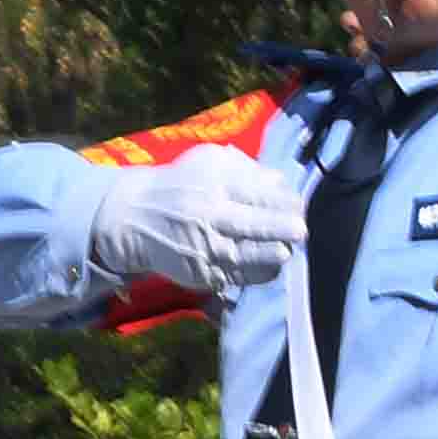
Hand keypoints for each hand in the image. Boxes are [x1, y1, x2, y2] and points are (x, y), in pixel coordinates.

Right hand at [89, 144, 305, 292]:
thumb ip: (247, 168)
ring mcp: (207, 249)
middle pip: (257, 226)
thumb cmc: (183, 183)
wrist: (137, 217)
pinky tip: (271, 264)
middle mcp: (211, 217)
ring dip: (275, 254)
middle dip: (284, 229)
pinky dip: (260, 272)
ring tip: (285, 250)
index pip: (260, 194)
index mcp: (216, 185)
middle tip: (300, 230)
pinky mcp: (204, 275)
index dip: (286, 203)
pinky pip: (240, 278)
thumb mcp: (209, 160)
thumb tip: (282, 183)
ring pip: (251, 258)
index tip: (299, 205)